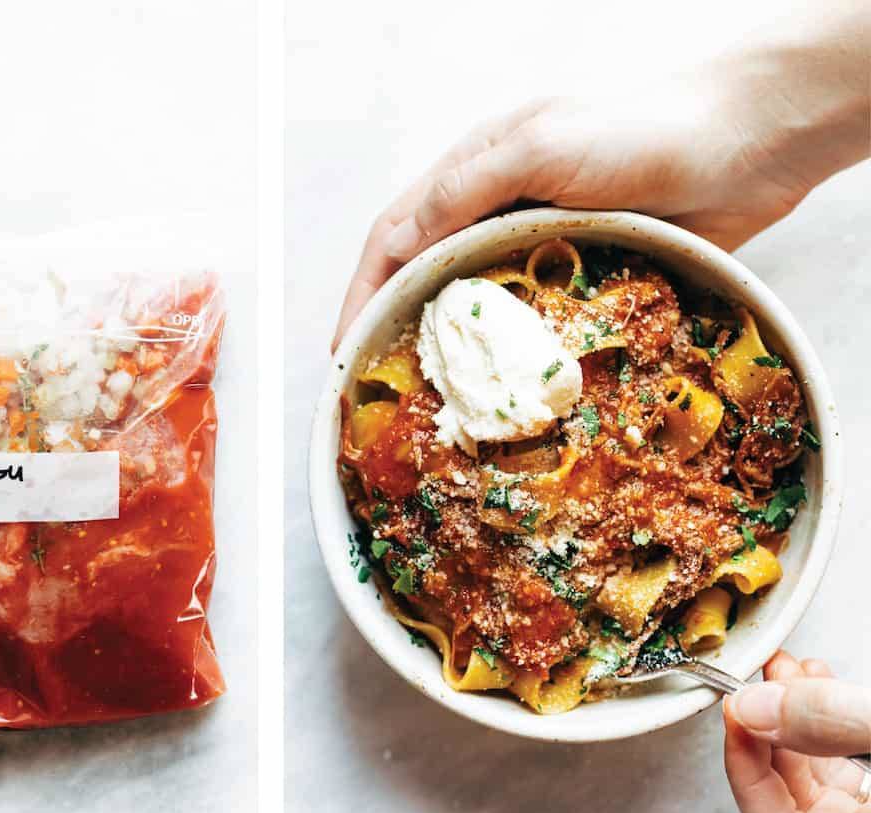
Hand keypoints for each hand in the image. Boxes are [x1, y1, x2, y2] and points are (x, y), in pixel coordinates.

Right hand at [333, 6, 870, 348]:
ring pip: (478, 308)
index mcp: (475, 172)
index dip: (362, 293)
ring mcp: (540, 247)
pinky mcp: (583, 278)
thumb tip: (395, 246)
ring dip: (453, 351)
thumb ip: (463, 192)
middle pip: (428, 277)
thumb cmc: (641, 131)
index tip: (345, 349)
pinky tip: (504, 389)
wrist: (747, 146)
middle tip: (382, 387)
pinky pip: (534, 326)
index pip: (396, 237)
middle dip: (397, 329)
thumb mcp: (537, 147)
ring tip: (433, 401)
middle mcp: (499, 211)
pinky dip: (512, 358)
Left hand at [723, 650, 870, 812]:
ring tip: (793, 670)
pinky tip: (826, 687)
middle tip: (762, 677)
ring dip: (797, 719)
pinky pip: (855, 770)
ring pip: (826, 781)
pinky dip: (833, 725)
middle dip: (768, 728)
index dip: (745, 768)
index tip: (736, 709)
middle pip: (797, 802)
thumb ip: (833, 723)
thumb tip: (753, 711)